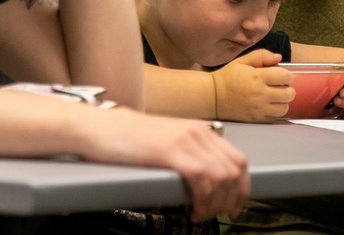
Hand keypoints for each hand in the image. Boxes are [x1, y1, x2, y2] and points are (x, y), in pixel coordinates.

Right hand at [82, 108, 249, 221]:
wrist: (102, 128)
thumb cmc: (128, 138)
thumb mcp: (167, 141)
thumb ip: (187, 153)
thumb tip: (204, 181)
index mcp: (199, 130)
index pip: (237, 160)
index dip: (242, 188)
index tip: (235, 207)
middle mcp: (198, 132)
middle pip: (234, 171)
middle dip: (231, 200)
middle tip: (218, 216)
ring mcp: (186, 140)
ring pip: (222, 178)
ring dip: (216, 204)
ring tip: (201, 215)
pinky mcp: (171, 151)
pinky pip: (203, 180)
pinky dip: (203, 201)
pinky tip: (192, 210)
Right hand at [211, 50, 293, 122]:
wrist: (213, 96)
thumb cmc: (227, 77)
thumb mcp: (242, 61)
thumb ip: (261, 56)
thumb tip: (278, 57)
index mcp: (257, 77)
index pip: (285, 77)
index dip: (288, 75)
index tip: (284, 75)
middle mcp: (260, 94)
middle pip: (288, 94)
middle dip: (288, 88)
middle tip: (281, 86)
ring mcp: (259, 108)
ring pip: (284, 107)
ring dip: (283, 101)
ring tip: (276, 96)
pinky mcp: (256, 119)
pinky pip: (275, 117)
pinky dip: (276, 111)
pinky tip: (269, 104)